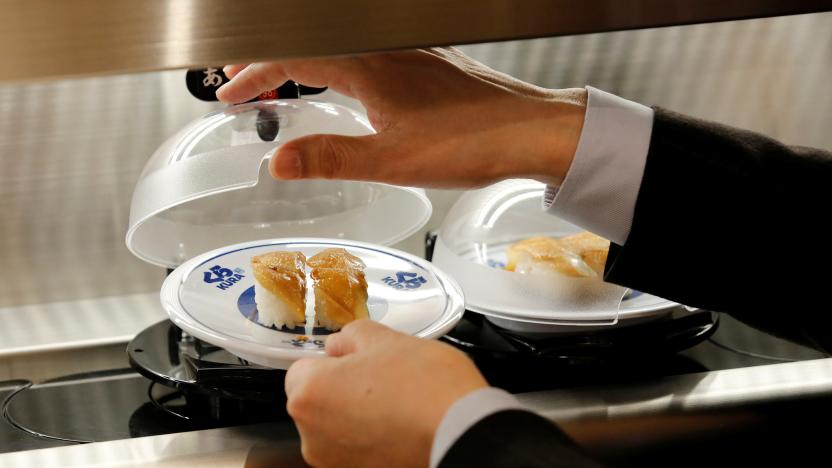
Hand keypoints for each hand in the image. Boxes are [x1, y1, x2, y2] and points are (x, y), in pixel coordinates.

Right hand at [217, 48, 585, 187]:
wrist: (531, 130)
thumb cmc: (471, 142)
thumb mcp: (392, 160)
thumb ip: (331, 158)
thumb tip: (279, 161)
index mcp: (368, 64)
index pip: (291, 57)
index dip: (252, 73)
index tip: (227, 92)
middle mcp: (386, 47)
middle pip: (310, 44)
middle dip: (270, 62)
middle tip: (241, 82)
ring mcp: (408, 49)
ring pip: (338, 46)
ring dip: (304, 63)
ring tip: (282, 85)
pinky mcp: (427, 59)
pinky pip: (365, 51)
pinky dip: (337, 64)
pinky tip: (345, 86)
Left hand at [284, 320, 487, 466]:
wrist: (461, 431)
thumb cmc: (424, 387)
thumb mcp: (386, 339)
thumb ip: (352, 336)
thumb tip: (342, 345)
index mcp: (308, 394)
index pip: (302, 369)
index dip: (331, 360)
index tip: (355, 358)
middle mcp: (312, 435)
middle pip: (317, 400)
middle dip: (343, 387)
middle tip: (381, 376)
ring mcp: (335, 461)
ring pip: (337, 426)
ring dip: (357, 413)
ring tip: (396, 399)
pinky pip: (357, 447)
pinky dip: (372, 436)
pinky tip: (400, 422)